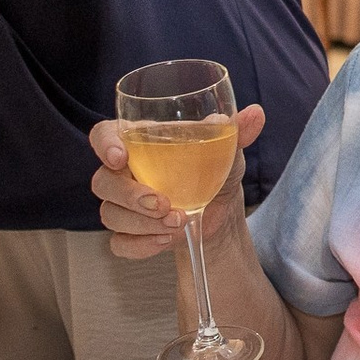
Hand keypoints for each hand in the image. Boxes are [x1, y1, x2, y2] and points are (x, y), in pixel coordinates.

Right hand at [89, 108, 264, 259]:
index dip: (105, 144)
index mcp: (137, 141)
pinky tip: (165, 241)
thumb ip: (235, 131)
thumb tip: (255, 114)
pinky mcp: (128, 232)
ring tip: (179, 222)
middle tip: (163, 203)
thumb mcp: (226, 149)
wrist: (220, 209)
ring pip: (110, 214)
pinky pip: (119, 242)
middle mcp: (123, 171)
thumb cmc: (213, 169)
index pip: (103, 135)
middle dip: (131, 196)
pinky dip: (141, 245)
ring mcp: (122, 204)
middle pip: (103, 182)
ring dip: (143, 223)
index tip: (119, 157)